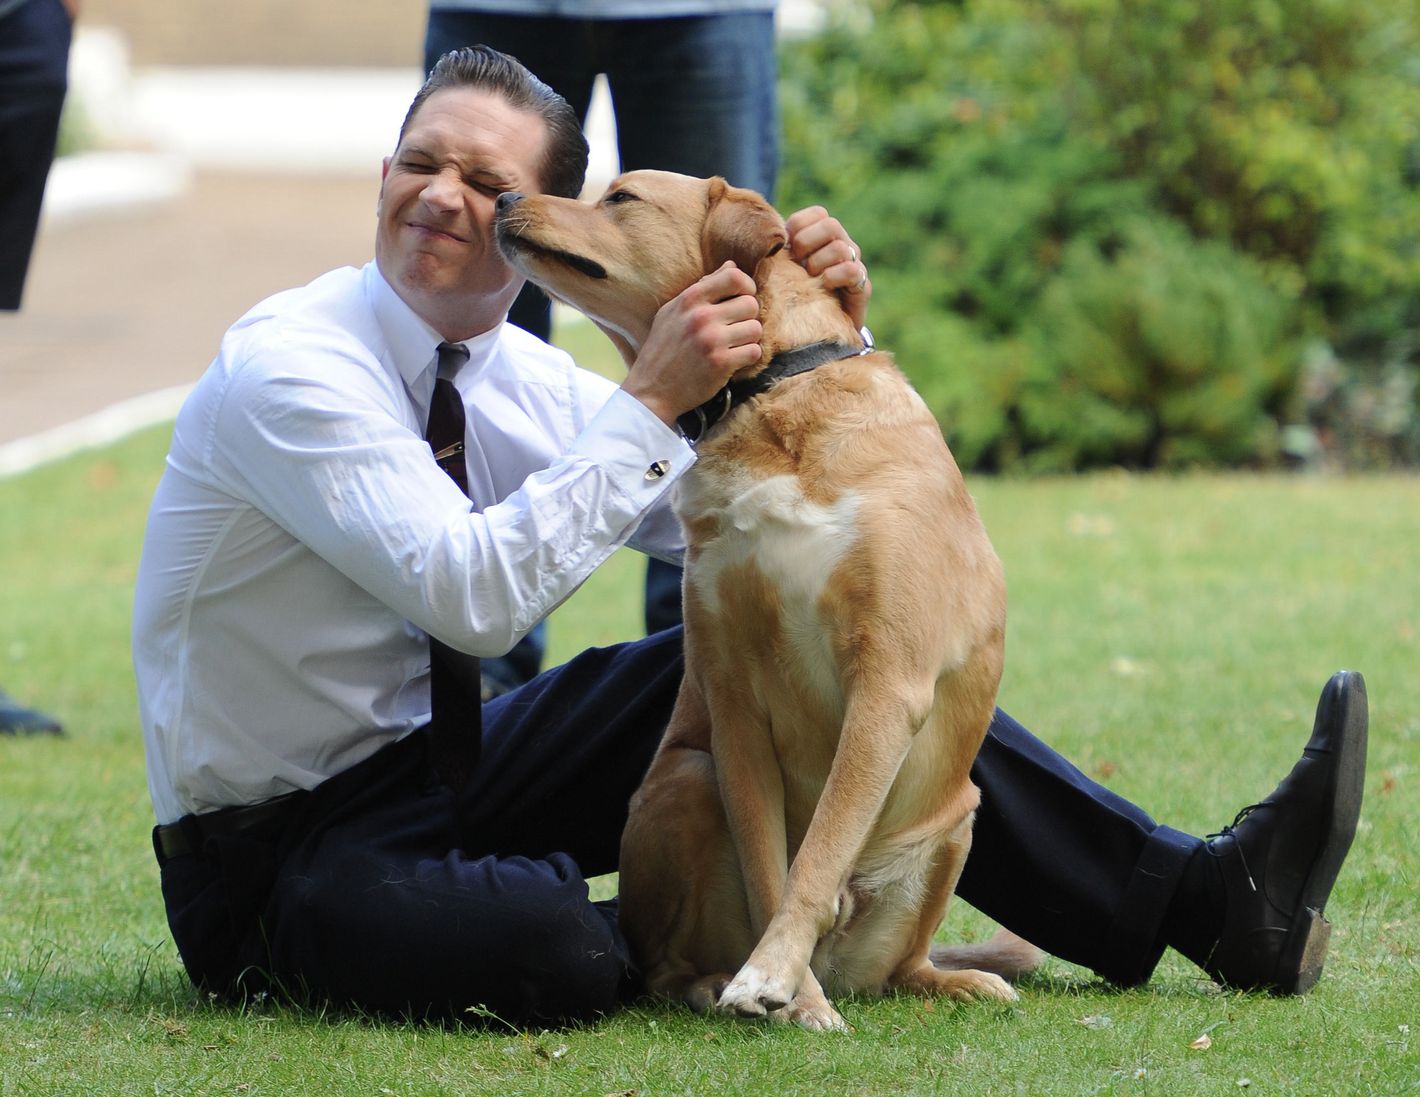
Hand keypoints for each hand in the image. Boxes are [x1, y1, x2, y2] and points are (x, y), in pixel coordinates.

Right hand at [622, 262, 762, 426]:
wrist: (651, 390)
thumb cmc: (662, 349)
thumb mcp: (673, 311)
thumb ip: (703, 287)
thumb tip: (731, 265)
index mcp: (689, 299)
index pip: (734, 277)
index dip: (747, 286)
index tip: (742, 298)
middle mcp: (701, 317)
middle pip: (751, 303)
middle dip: (748, 316)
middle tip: (736, 328)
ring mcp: (712, 341)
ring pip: (756, 328)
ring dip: (749, 338)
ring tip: (734, 344)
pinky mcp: (721, 364)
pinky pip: (754, 352)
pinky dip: (748, 356)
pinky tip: (734, 359)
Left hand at [785, 206, 871, 330]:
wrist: (820, 333)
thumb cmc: (796, 299)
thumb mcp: (784, 272)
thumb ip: (778, 254)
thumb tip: (758, 241)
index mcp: (825, 238)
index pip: (818, 213)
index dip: (799, 225)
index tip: (787, 245)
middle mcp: (843, 246)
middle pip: (831, 224)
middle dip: (807, 241)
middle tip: (797, 261)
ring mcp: (854, 264)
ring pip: (840, 247)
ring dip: (818, 262)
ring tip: (809, 277)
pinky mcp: (861, 286)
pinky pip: (850, 270)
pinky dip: (833, 276)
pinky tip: (824, 287)